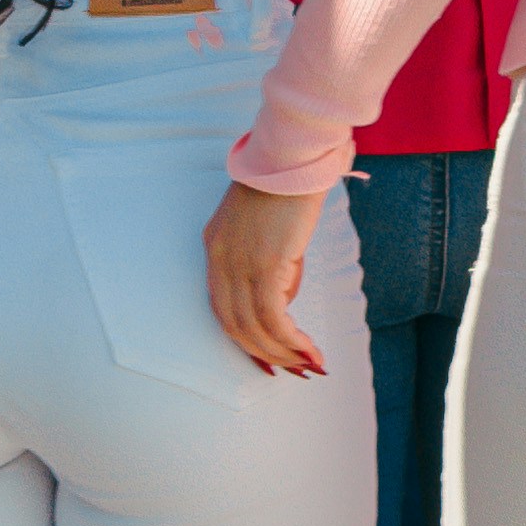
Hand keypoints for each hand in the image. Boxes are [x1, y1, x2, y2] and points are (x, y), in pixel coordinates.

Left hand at [204, 180, 328, 378]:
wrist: (293, 156)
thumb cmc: (287, 181)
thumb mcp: (267, 226)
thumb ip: (270, 262)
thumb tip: (285, 298)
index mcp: (215, 247)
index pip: (221, 307)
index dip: (243, 337)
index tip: (267, 356)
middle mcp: (220, 260)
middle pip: (234, 324)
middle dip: (264, 353)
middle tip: (291, 369)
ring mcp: (239, 264)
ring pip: (254, 327)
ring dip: (282, 352)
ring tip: (307, 364)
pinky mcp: (265, 265)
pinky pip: (275, 318)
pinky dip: (292, 340)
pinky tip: (310, 350)